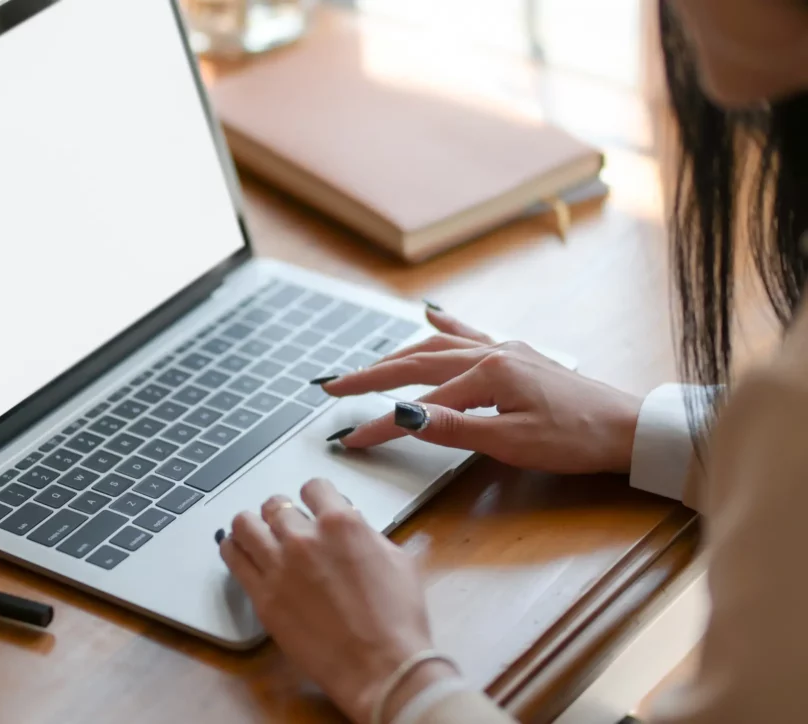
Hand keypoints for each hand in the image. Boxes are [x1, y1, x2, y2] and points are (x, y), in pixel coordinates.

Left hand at [219, 479, 457, 723]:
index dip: (314, 496)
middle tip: (285, 525)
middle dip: (282, 512)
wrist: (381, 667)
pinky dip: (234, 550)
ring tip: (256, 534)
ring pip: (244, 524)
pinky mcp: (263, 597)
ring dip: (252, 525)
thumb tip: (355, 529)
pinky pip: (233, 558)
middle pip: (275, 504)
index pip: (313, 487)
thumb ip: (368, 536)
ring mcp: (279, 567)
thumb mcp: (397, 561)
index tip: (312, 505)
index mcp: (341, 524)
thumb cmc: (397, 620)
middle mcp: (305, 538)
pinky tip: (239, 553)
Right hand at [324, 307, 641, 474]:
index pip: (418, 404)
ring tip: (367, 366)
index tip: (350, 439)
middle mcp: (491, 353)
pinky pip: (471, 334)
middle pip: (416, 362)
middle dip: (371, 375)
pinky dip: (445, 325)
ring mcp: (504, 350)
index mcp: (487, 374)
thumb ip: (453, 428)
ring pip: (437, 345)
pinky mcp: (516, 355)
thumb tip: (404, 417)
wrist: (627, 427)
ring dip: (398, 355)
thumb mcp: (511, 442)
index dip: (381, 425)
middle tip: (333, 386)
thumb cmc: (576, 438)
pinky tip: (430, 313)